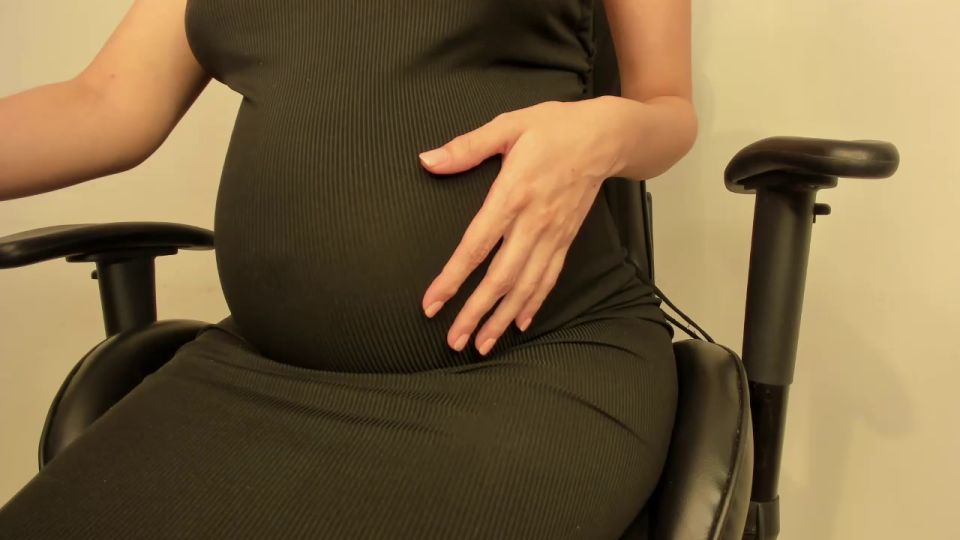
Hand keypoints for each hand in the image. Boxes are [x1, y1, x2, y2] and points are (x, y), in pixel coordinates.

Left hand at [418, 99, 623, 355]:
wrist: (607, 136)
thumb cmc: (556, 127)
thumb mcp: (508, 125)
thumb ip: (466, 147)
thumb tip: (428, 160)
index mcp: (513, 193)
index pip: (476, 246)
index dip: (452, 278)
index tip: (432, 303)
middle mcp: (534, 221)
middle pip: (501, 277)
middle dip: (476, 313)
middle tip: (453, 340)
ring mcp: (553, 234)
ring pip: (526, 286)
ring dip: (502, 318)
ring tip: (482, 344)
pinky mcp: (566, 239)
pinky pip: (549, 277)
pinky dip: (534, 303)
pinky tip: (519, 323)